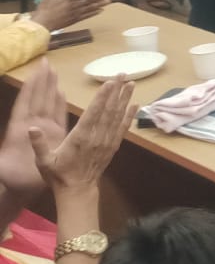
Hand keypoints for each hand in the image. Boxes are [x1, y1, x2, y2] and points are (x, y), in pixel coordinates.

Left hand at [0, 61, 65, 198]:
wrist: (21, 189)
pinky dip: (60, 103)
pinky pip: (58, 116)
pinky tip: (62, 93)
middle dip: (41, 80)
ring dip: (50, 87)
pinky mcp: (53, 136)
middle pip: (37, 98)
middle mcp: (31, 125)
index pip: (25, 103)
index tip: (35, 70)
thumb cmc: (11, 179)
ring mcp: (42, 129)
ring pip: (47, 104)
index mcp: (19, 129)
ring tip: (54, 71)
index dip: (30, 87)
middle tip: (46, 62)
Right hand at [29, 75, 135, 194]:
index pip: (94, 113)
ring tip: (131, 83)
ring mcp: (107, 141)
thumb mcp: (44, 161)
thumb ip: (39, 144)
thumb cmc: (58, 174)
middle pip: (109, 110)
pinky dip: (129, 115)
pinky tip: (135, 104)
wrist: (77, 190)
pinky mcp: (113, 146)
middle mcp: (97, 137)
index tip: (109, 82)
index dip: (102, 97)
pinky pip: (123, 128)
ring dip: (125, 99)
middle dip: (116, 91)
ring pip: (118, 116)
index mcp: (81, 137)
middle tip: (123, 74)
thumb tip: (31, 128)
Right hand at [33, 0, 112, 32]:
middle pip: (91, 0)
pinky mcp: (74, 20)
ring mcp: (75, 14)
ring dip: (100, 4)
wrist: (42, 24)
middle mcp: (74, 6)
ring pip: (90, 8)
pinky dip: (94, 13)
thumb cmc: (44, 9)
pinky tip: (100, 11)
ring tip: (109, 2)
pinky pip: (87, 16)